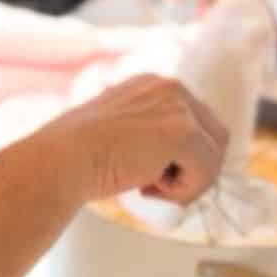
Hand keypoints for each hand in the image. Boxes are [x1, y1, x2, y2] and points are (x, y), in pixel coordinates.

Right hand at [40, 74, 227, 204]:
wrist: (60, 161)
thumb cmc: (78, 157)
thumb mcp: (120, 134)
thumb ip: (149, 136)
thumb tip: (177, 164)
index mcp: (152, 85)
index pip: (195, 122)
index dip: (184, 157)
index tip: (152, 175)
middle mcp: (169, 87)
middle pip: (216, 136)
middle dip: (195, 169)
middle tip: (158, 188)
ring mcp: (177, 107)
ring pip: (213, 156)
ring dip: (188, 182)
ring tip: (148, 188)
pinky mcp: (181, 131)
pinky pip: (207, 171)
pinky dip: (184, 191)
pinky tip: (148, 188)